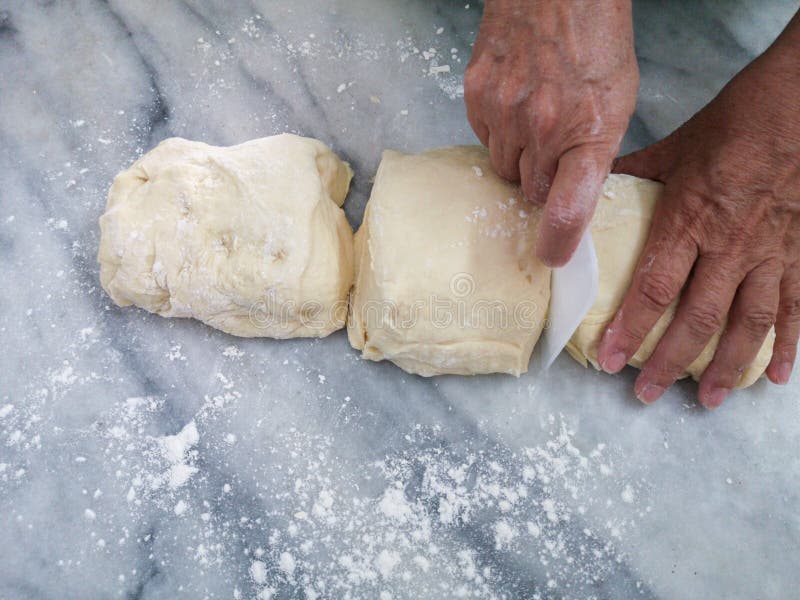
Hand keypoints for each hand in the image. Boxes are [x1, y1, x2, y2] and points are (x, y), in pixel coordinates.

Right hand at [464, 0, 637, 265]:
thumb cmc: (595, 39)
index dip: (556, 244)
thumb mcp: (619, 101)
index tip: (552, 258)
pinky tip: (516, 102)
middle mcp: (542, 129)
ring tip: (535, 118)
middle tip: (554, 153)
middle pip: (529, 191)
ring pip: (503, 166)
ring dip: (519, 155)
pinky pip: (483, 137)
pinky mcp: (476, 96)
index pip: (564, 210)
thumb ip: (596, 153)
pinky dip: (498, 129)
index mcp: (588, 133)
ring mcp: (504, 112)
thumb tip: (573, 192)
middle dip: (541, 181)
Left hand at [598, 13, 799, 407]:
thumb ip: (631, 175)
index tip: (611, 360)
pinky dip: (791, 345)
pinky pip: (799, 307)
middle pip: (697, 317)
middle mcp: (729, 248)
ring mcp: (772, 255)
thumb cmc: (736, 123)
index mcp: (690, 222)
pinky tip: (776, 377)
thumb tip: (586, 184)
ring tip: (706, 399)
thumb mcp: (674, 148)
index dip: (631, 328)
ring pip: (748, 324)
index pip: (654, 288)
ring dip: (725, 367)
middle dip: (668, 360)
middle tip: (645, 393)